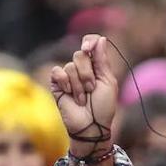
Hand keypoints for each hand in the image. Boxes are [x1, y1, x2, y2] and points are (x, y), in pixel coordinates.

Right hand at [48, 35, 118, 155]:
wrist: (91, 125)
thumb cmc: (103, 107)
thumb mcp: (108, 82)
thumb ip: (102, 61)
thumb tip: (101, 39)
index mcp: (96, 66)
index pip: (91, 43)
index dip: (89, 42)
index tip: (89, 48)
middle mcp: (82, 67)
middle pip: (80, 55)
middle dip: (88, 74)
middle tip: (92, 89)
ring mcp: (68, 75)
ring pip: (70, 65)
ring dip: (79, 85)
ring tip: (83, 98)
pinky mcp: (56, 82)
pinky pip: (58, 72)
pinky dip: (67, 84)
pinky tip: (70, 95)